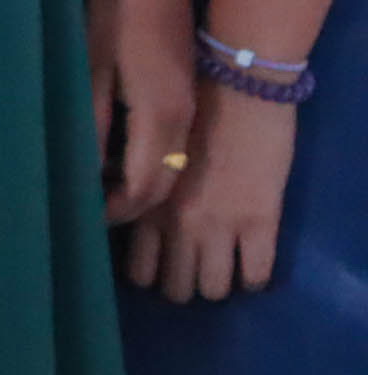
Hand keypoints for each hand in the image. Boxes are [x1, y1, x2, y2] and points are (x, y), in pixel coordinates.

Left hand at [91, 0, 198, 223]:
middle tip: (91, 211)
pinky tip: (118, 157)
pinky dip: (150, 163)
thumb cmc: (112, 16)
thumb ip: (90, 123)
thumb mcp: (90, 69)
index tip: (86, 217)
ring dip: (141, 185)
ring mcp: (188, 108)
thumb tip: (84, 172)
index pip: (146, 184)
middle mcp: (182, 120)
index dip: (117, 208)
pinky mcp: (185, 95)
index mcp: (159, 116)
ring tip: (100, 189)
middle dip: (131, 205)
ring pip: (173, 167)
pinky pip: (174, 146)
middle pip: (165, 184)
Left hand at [126, 81, 297, 301]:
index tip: (152, 267)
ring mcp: (222, 225)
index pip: (137, 266)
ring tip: (216, 267)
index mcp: (146, 202)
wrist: (239, 85)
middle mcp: (179, 223)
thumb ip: (130, 182)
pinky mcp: (262, 221)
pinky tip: (248, 264)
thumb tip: (113, 208)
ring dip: (214, 282)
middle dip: (180, 282)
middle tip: (185, 268)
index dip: (145, 273)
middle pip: (175, 288)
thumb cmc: (181, 104)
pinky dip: (251, 277)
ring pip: (213, 289)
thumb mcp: (139, 145)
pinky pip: (255, 275)